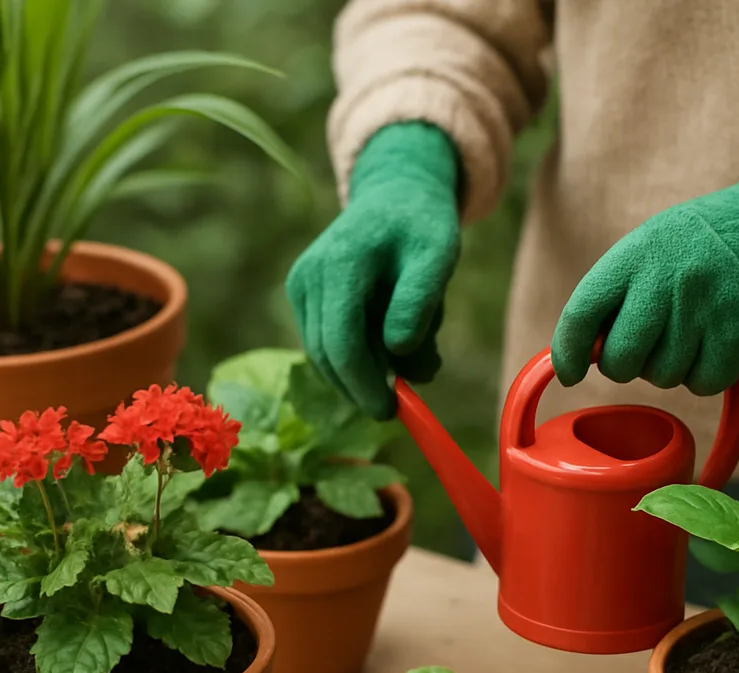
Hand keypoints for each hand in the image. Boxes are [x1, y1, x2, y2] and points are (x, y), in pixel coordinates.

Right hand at [286, 122, 460, 419]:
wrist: (394, 195)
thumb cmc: (422, 226)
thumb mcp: (438, 256)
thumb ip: (418, 302)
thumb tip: (397, 351)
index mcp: (339, 264)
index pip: (341, 344)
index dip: (363, 386)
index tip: (391, 411)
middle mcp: (308, 277)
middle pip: (328, 357)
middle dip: (367, 386)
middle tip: (408, 394)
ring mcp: (300, 288)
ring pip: (327, 356)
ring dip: (369, 369)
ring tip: (413, 346)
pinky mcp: (302, 298)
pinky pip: (328, 345)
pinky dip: (360, 355)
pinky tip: (391, 336)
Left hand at [551, 163, 738, 395]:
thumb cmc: (698, 248)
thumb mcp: (648, 250)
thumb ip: (613, 298)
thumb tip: (582, 356)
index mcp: (633, 255)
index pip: (580, 314)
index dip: (567, 354)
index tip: (569, 374)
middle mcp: (666, 278)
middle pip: (620, 361)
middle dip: (626, 366)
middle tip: (646, 347)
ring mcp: (705, 305)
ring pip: (662, 377)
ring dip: (672, 367)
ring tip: (691, 331)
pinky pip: (703, 383)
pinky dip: (707, 375)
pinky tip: (717, 342)